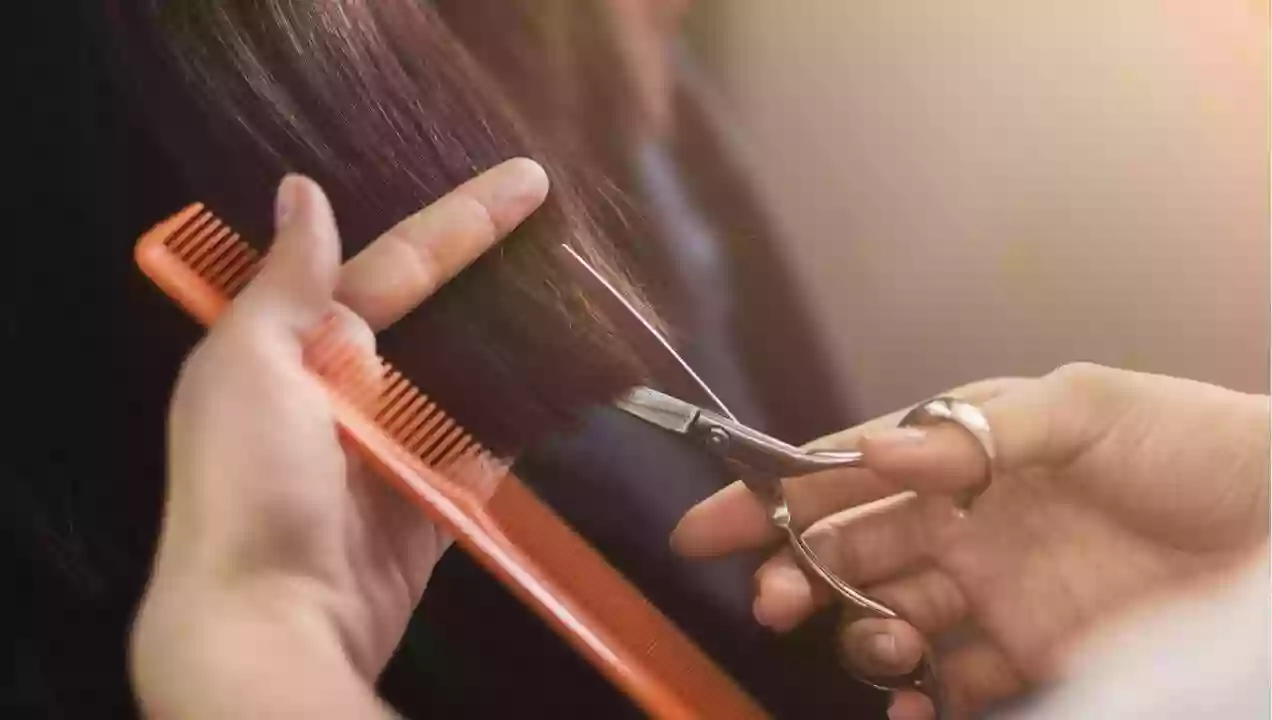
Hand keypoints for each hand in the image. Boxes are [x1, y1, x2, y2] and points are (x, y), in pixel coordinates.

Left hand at [130, 159, 548, 717]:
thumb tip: (300, 191)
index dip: (460, 223)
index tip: (528, 182)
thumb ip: (285, 282)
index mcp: (298, 347)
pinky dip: (521, 419)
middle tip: (563, 228)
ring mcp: (394, 450)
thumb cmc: (250, 481)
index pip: (393, 266)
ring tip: (581, 295)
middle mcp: (347, 390)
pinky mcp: (433, 505)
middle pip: (436, 317)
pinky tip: (568, 381)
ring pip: (465, 378)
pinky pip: (486, 449)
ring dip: (514, 341)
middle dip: (493, 273)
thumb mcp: (247, 366)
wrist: (271, 622)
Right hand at [672, 364, 1268, 718]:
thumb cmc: (1197, 446)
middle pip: (852, 552)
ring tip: (884, 642)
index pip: (848, 475)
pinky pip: (952, 687)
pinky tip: (912, 704)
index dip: (773, 498)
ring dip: (859, 634)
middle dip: (797, 573)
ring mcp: (996, 596)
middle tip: (776, 601)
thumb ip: (975, 431)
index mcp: (964, 456)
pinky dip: (917, 701)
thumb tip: (873, 454)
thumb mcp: (1088, 409)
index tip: (706, 526)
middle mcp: (967, 525)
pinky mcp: (1033, 659)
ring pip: (889, 619)